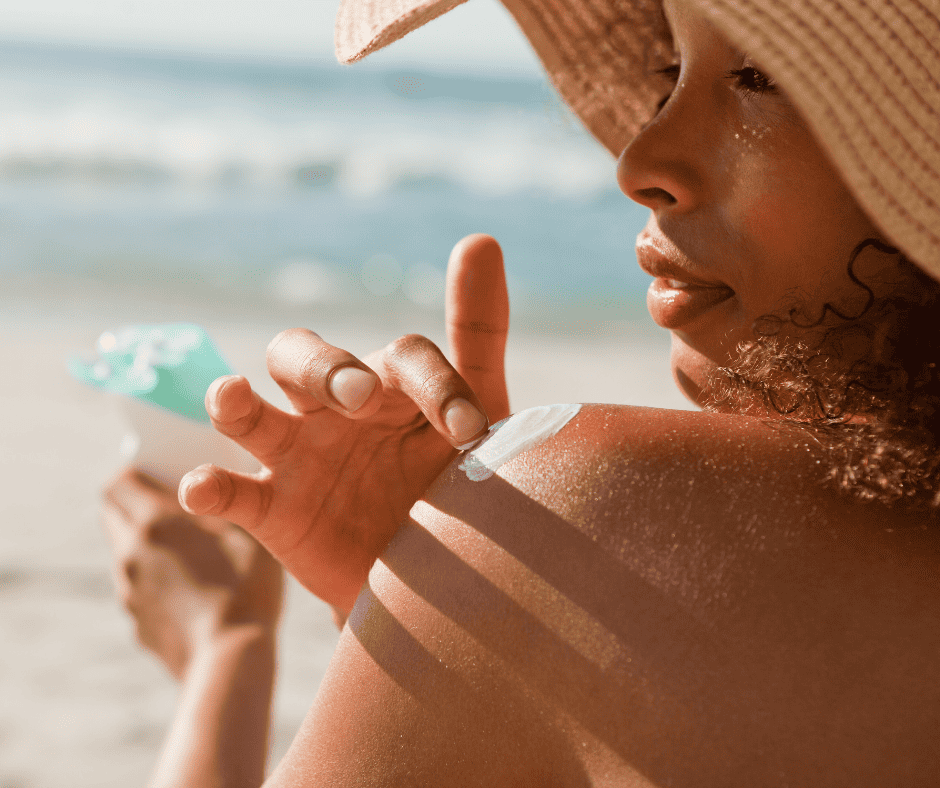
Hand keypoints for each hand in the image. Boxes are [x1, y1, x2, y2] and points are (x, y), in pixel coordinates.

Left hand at [103, 469, 282, 679]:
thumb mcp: (247, 526)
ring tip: (192, 552)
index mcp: (155, 520)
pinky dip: (157, 580)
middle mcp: (131, 552)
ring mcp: (129, 591)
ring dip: (148, 545)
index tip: (163, 474)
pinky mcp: (137, 622)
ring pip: (127, 553)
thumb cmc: (247, 585)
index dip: (137, 472)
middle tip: (176, 507)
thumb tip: (214, 480)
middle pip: (114, 514)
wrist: (230, 657)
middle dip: (136, 504)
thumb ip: (224, 498)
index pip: (118, 481)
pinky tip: (194, 590)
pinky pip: (140, 588)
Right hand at [178, 234, 509, 614]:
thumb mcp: (478, 413)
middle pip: (302, 357)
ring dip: (232, 400)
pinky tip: (201, 487)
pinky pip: (231, 492)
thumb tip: (479, 238)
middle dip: (324, 368)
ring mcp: (298, 456)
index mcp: (389, 384)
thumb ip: (477, 332)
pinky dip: (208, 486)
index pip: (403, 357)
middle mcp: (335, 409)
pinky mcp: (273, 510)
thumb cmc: (457, 487)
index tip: (468, 433)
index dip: (436, 386)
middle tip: (356, 396)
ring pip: (248, 412)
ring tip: (232, 395)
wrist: (439, 581)